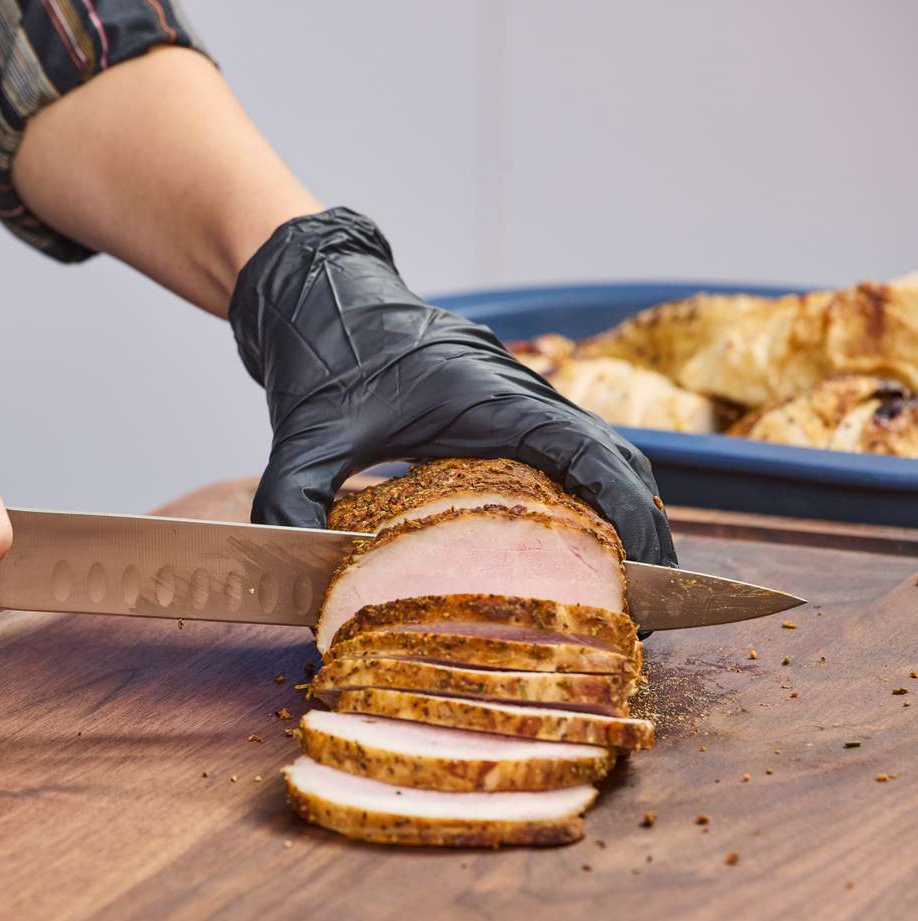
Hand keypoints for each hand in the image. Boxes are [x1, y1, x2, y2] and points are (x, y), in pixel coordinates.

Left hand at [228, 208, 675, 565]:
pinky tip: (572, 555)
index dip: (628, 518)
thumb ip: (294, 498)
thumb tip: (292, 566)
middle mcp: (521, 397)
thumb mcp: (304, 432)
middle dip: (643, 534)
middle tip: (643, 610)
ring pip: (601, 459)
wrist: (319, 294)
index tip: (644, 578)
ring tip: (623, 594)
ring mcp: (519, 402)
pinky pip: (567, 458)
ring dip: (623, 518)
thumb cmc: (324, 351)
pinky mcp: (503, 412)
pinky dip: (588, 501)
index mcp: (492, 398)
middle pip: (619, 463)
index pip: (592, 456)